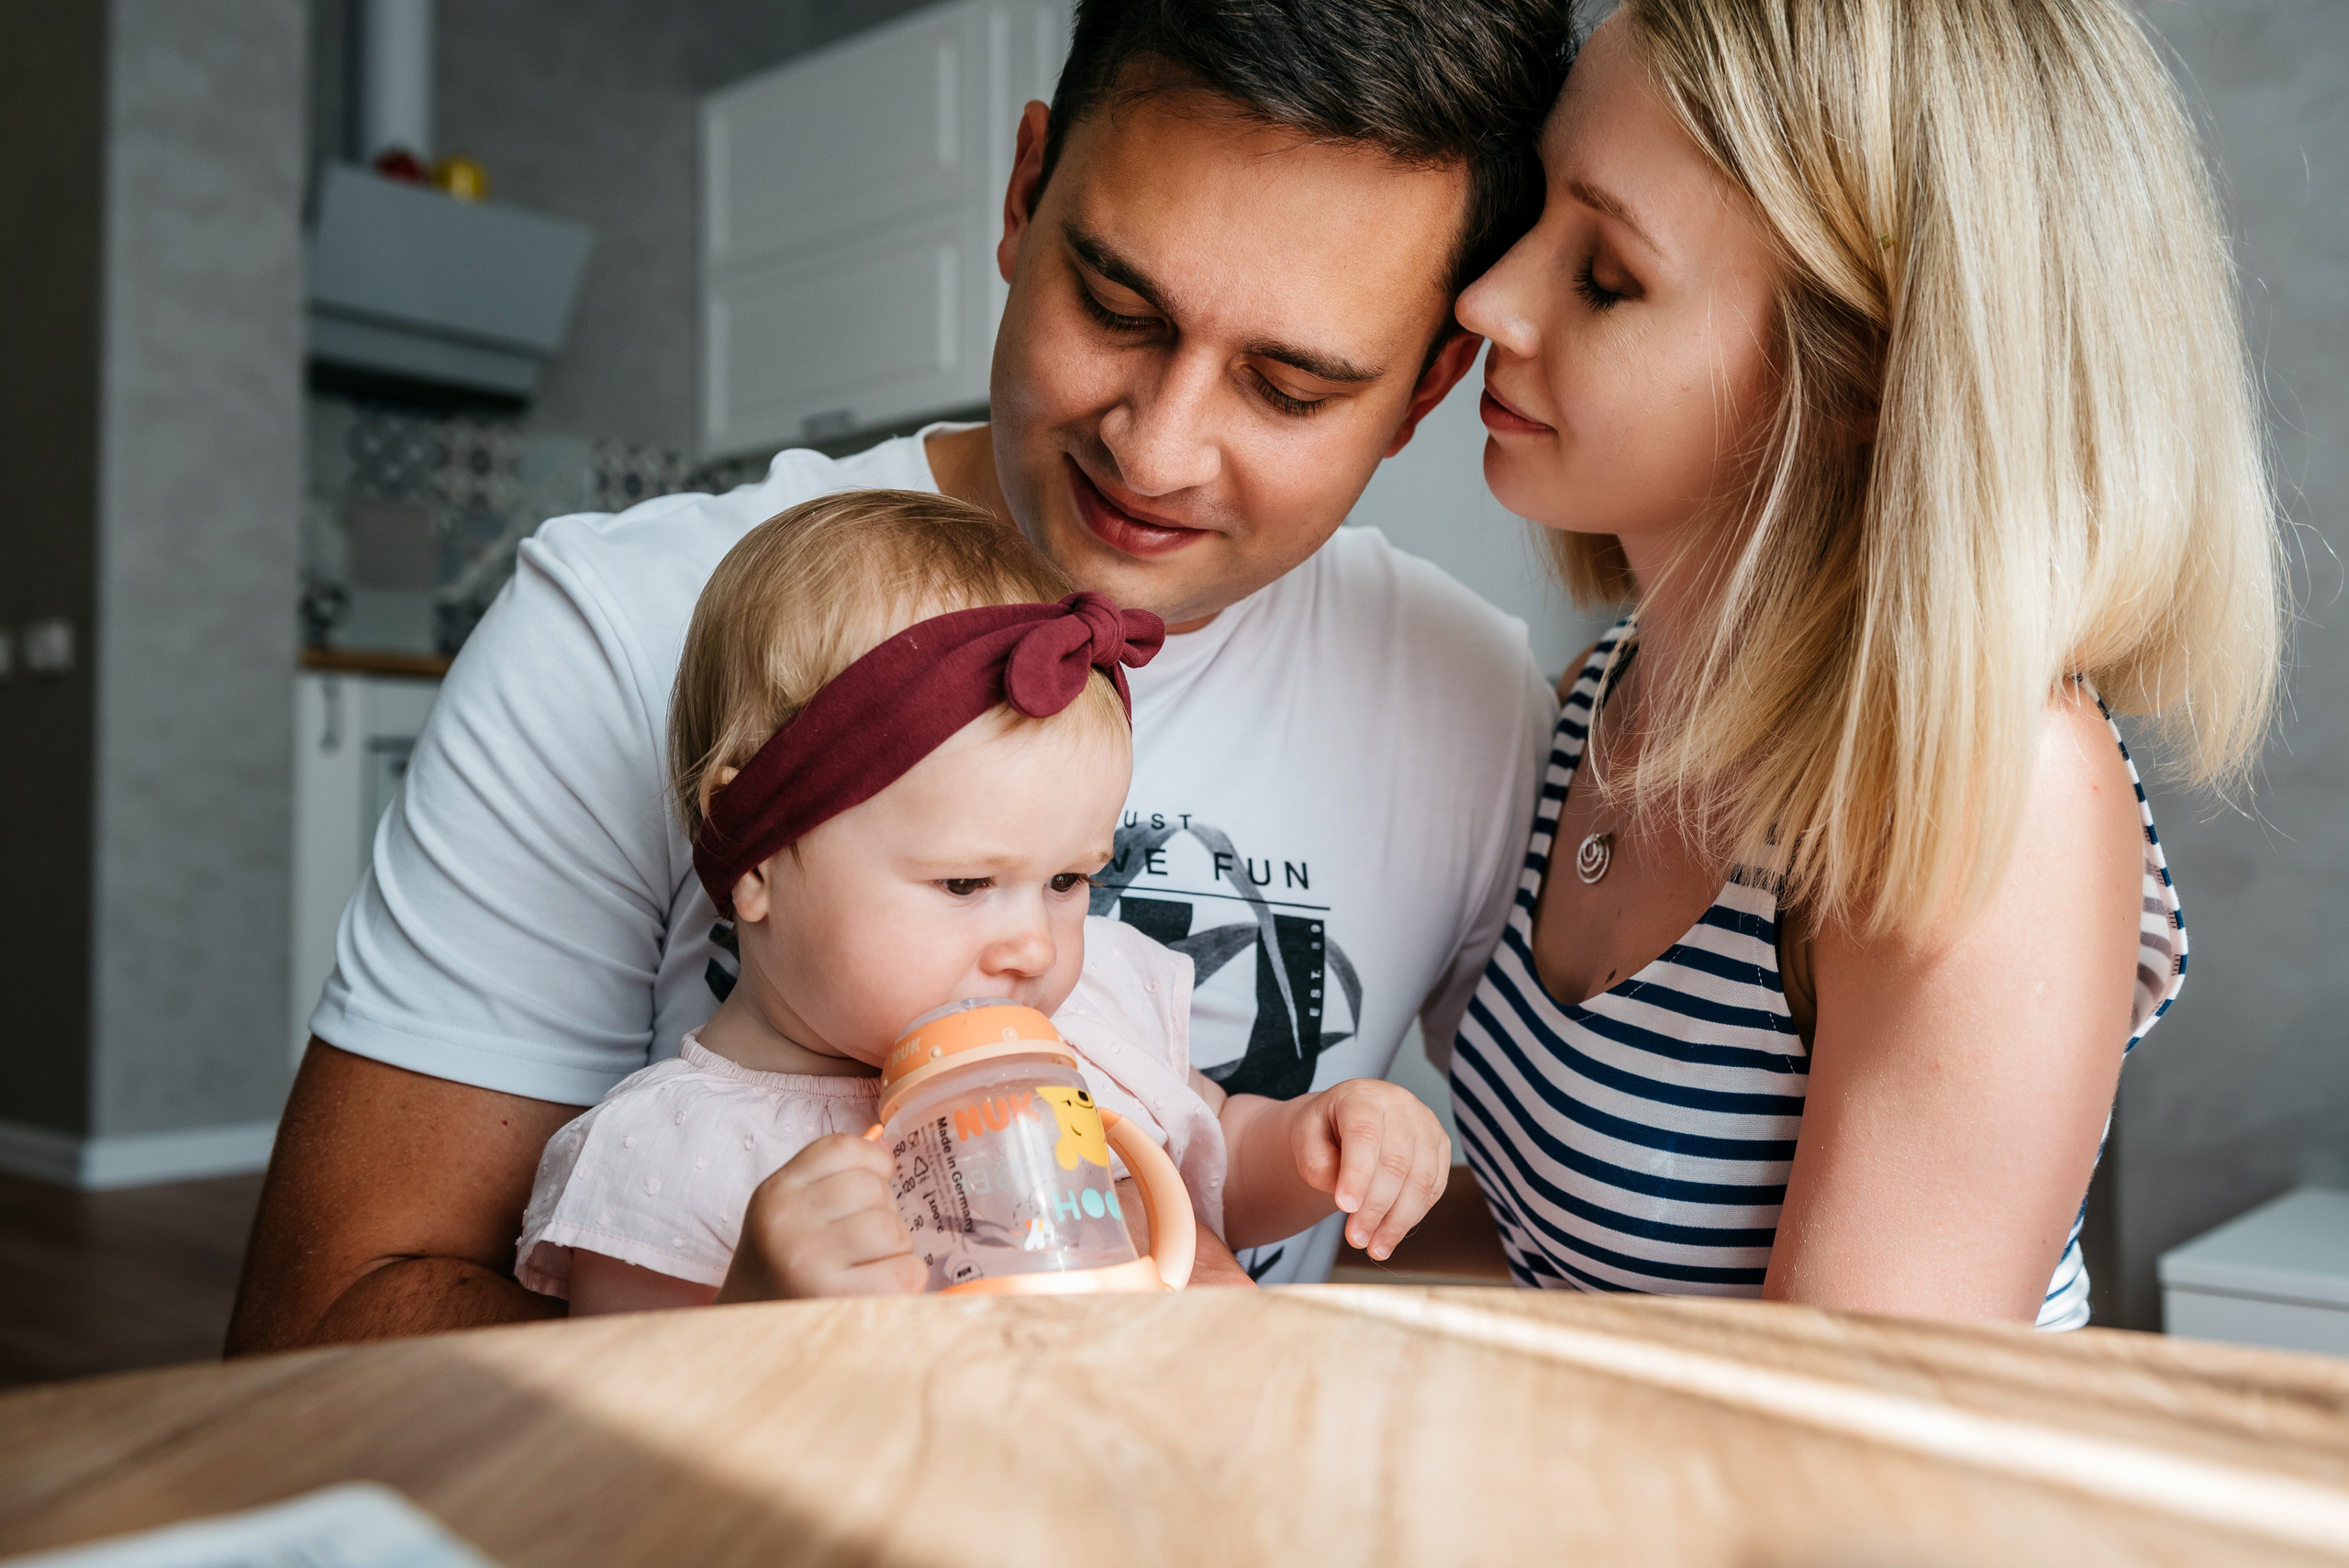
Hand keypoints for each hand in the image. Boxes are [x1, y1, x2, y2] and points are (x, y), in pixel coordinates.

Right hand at [716, 1133, 924, 1301]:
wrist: (749, 1330)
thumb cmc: (782, 1264)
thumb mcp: (789, 1209)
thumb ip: (832, 1175)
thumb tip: (886, 1149)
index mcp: (776, 1192)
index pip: (841, 1148)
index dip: (872, 1161)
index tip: (873, 1182)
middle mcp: (788, 1223)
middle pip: (873, 1188)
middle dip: (883, 1211)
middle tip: (863, 1240)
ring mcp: (810, 1263)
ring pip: (893, 1229)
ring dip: (896, 1247)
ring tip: (870, 1263)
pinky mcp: (838, 1302)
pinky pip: (906, 1271)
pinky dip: (906, 1277)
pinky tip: (880, 1286)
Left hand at [1292, 1079, 1451, 1260]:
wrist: (1345, 1121)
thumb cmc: (1324, 1131)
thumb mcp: (1304, 1139)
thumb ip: (1317, 1164)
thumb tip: (1348, 1198)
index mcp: (1363, 1096)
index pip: (1365, 1135)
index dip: (1358, 1174)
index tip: (1345, 1208)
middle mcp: (1401, 1105)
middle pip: (1396, 1161)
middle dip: (1376, 1208)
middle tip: (1356, 1240)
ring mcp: (1426, 1125)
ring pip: (1421, 1179)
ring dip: (1398, 1221)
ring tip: (1375, 1248)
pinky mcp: (1440, 1147)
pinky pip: (1433, 1188)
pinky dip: (1413, 1216)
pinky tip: (1391, 1234)